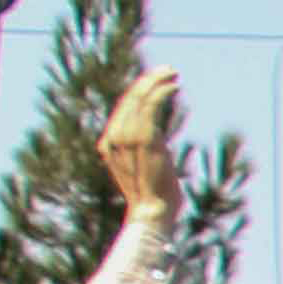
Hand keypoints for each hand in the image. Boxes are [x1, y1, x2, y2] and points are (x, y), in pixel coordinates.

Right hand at [98, 66, 182, 224]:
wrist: (152, 212)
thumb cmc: (153, 195)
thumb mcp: (142, 166)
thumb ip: (142, 148)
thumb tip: (154, 134)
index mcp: (108, 144)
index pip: (123, 109)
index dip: (140, 91)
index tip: (157, 81)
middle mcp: (113, 137)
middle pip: (129, 99)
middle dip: (148, 80)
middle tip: (168, 70)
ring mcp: (126, 137)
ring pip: (139, 98)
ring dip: (156, 81)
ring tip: (173, 73)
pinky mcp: (144, 138)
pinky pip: (151, 106)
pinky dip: (162, 92)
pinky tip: (174, 86)